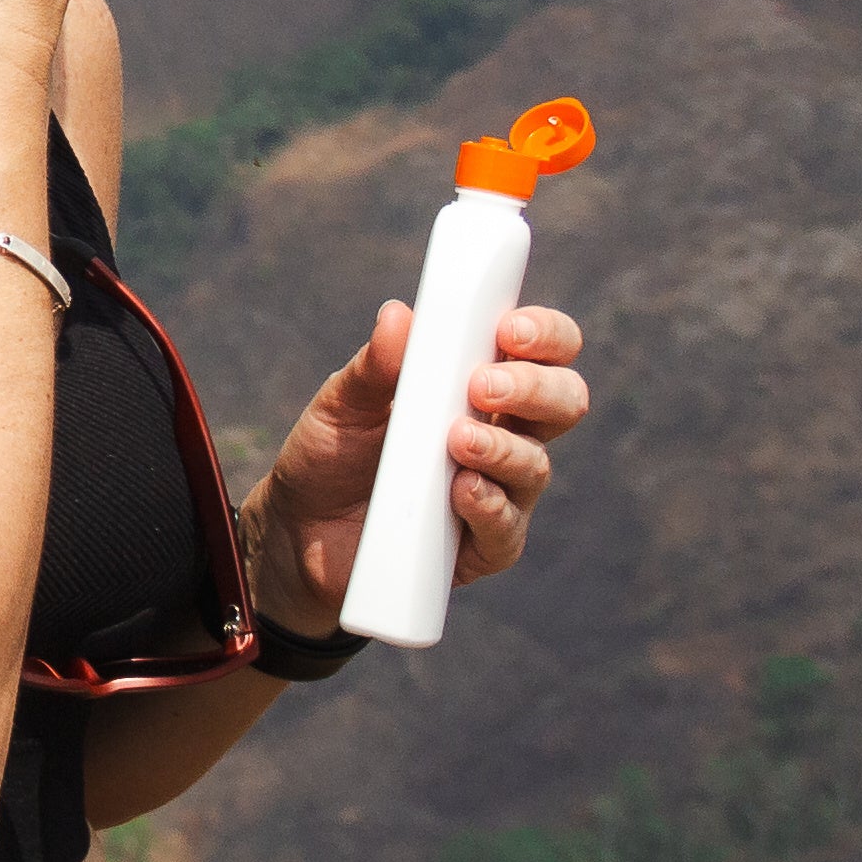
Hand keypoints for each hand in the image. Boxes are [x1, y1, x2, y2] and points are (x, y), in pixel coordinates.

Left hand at [246, 302, 593, 632]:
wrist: (297, 527)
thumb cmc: (333, 452)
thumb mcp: (344, 401)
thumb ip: (375, 363)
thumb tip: (399, 315)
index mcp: (483, 385)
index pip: (545, 350)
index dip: (543, 334)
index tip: (508, 329)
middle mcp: (506, 435)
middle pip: (564, 401)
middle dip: (534, 388)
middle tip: (483, 385)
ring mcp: (501, 492)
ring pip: (535, 466)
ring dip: (501, 448)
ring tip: (457, 439)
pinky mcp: (482, 546)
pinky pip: (506, 529)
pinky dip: (488, 506)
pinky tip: (460, 490)